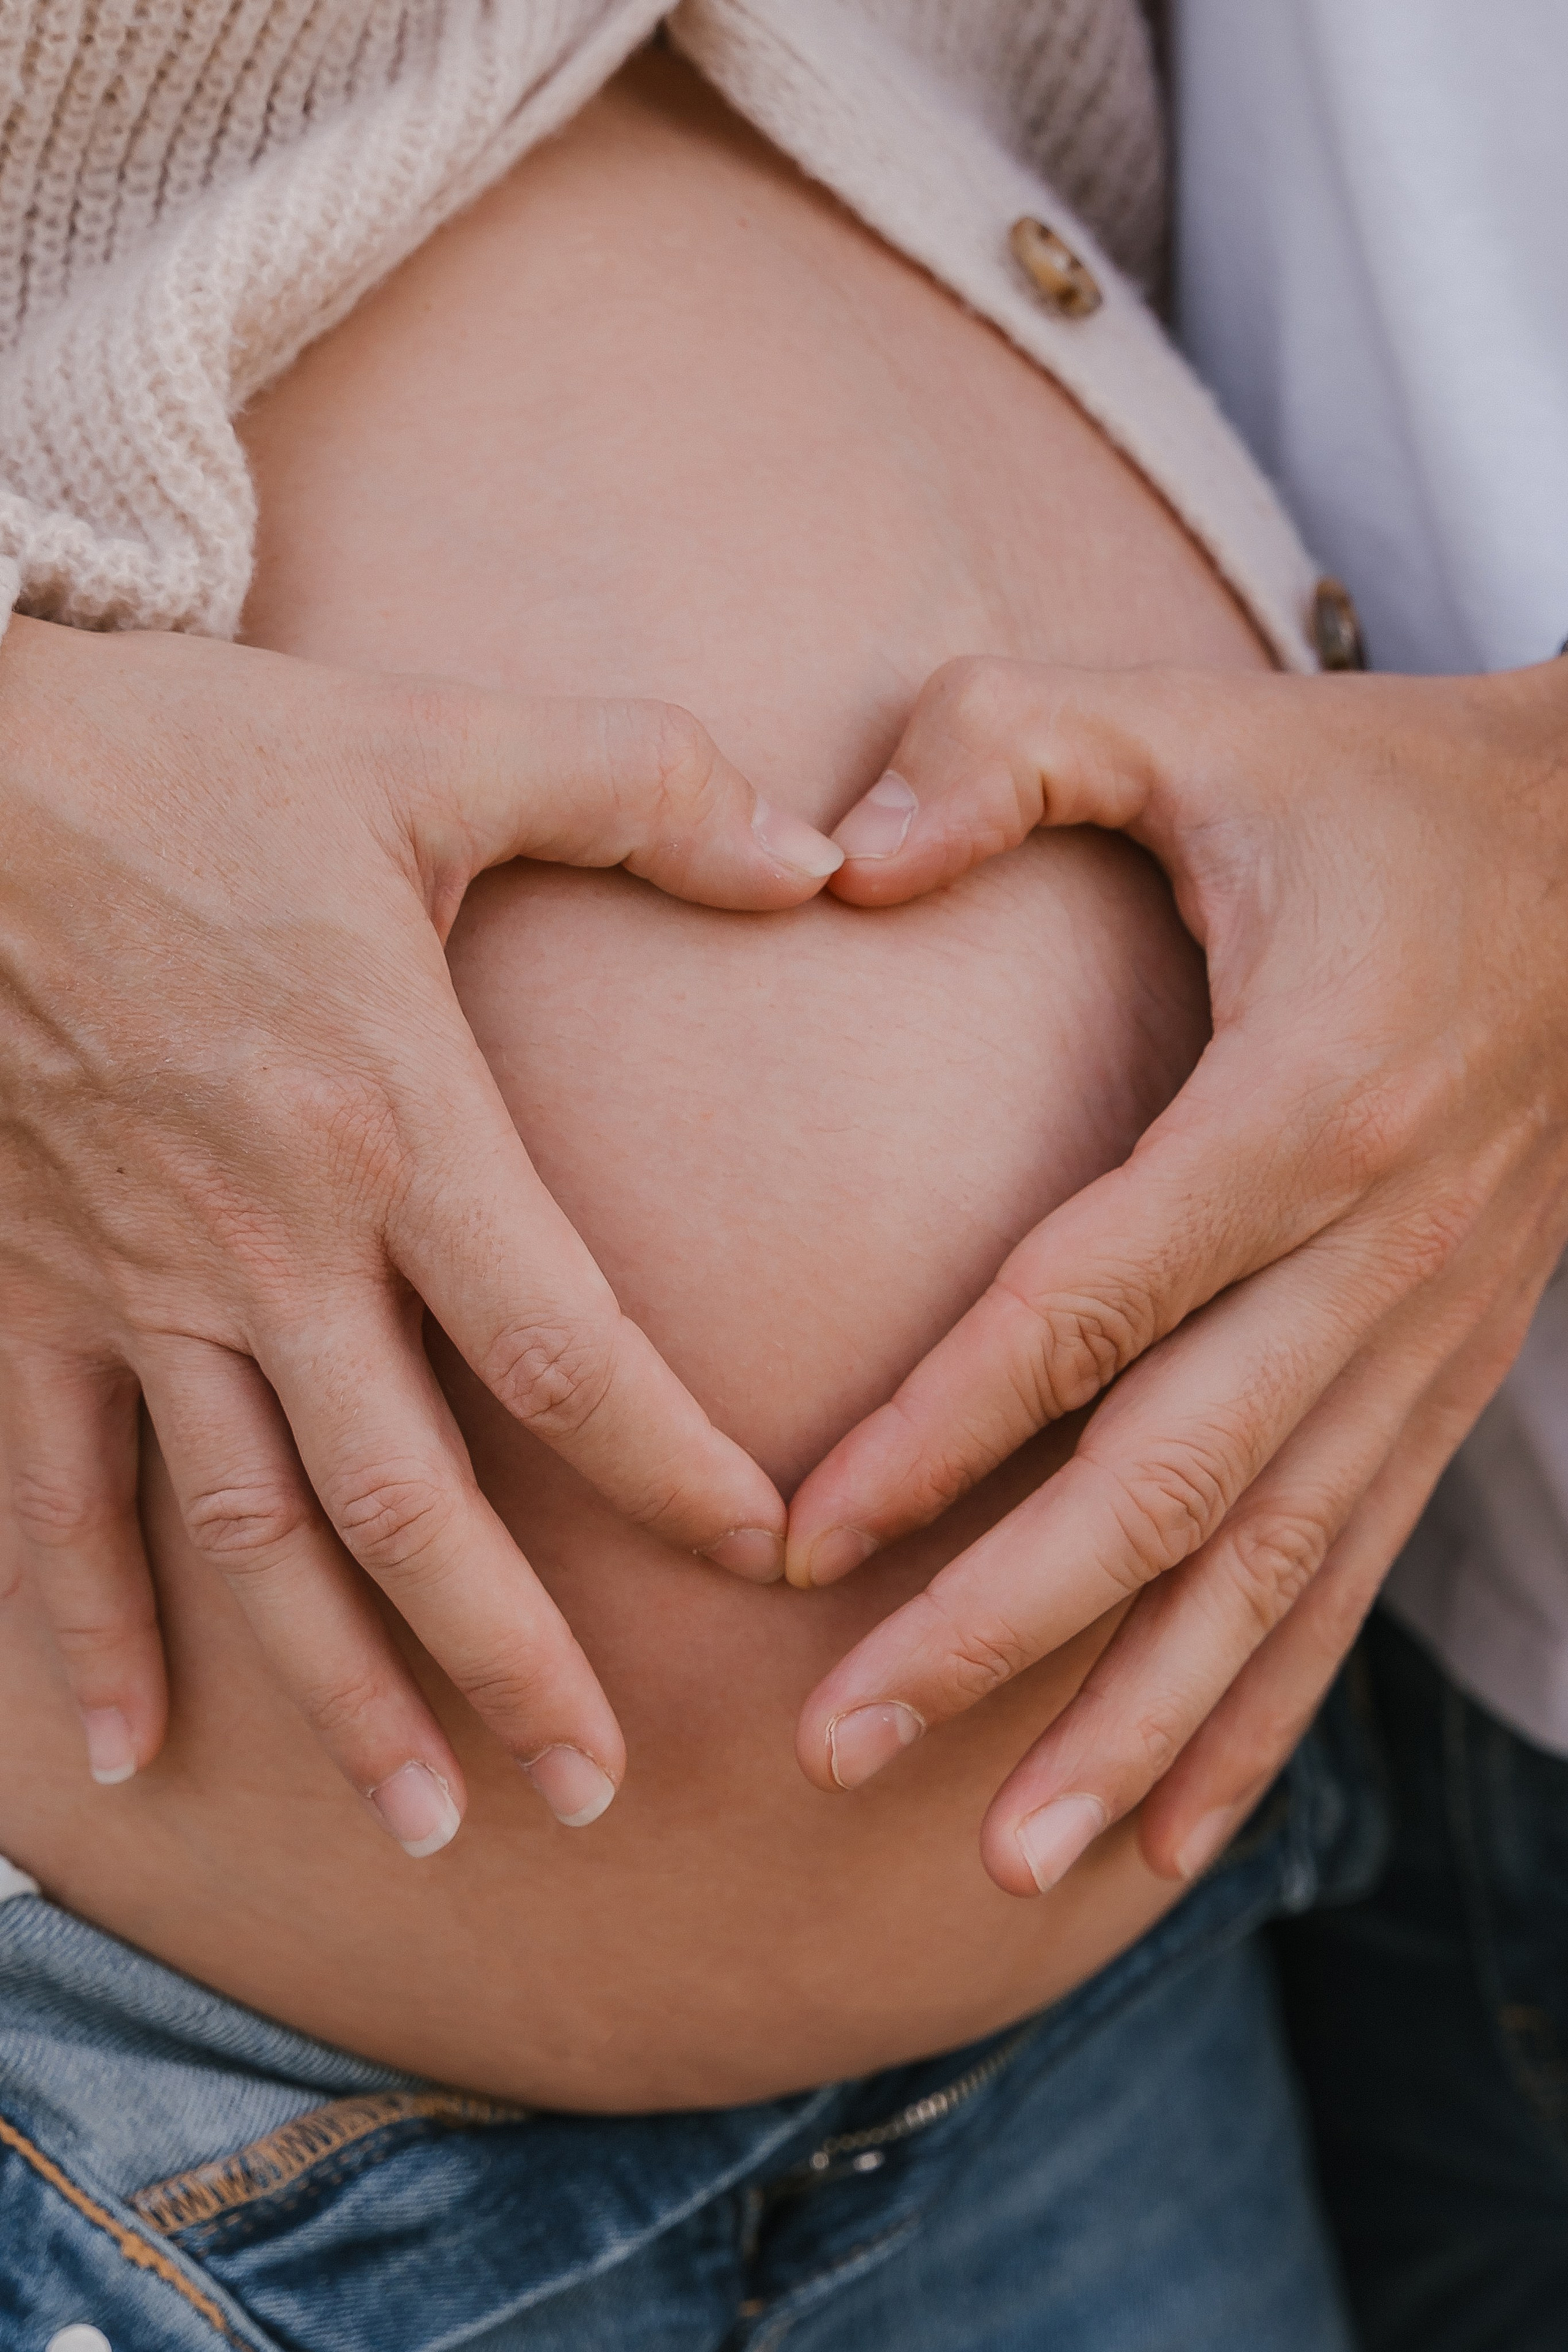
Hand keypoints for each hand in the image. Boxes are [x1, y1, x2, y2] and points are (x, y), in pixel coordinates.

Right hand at [0, 615, 842, 1850]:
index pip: (561, 1344)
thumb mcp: (428, 743)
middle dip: (510, 1657)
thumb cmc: (184, 761)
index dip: (670, 1463)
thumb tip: (823, 854)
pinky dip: (87, 1630)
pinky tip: (132, 1760)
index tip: (765, 1554)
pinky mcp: (21, 1295)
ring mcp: (133, 1290)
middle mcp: (267, 1245)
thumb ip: (639, 785)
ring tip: (426, 1826)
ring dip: (340, 1690)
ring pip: (249, 1539)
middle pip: (409, 1499)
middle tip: (595, 1791)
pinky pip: (54, 1499)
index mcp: (389, 1122)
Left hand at [785, 653, 1567, 1893]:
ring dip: (1136, 1729)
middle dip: (999, 1630)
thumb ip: (1001, 750)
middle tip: (837, 1750)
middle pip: (1167, 1488)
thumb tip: (839, 861)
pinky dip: (1263, 1716)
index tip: (794, 1549)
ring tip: (1004, 1865)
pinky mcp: (1446, 1380)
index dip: (935, 1433)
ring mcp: (1427, 1341)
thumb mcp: (1189, 721)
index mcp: (1298, 1106)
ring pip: (1269, 1577)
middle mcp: (1375, 1257)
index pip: (1084, 1307)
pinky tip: (1174, 1834)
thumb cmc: (1372, 792)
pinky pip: (1347, 1578)